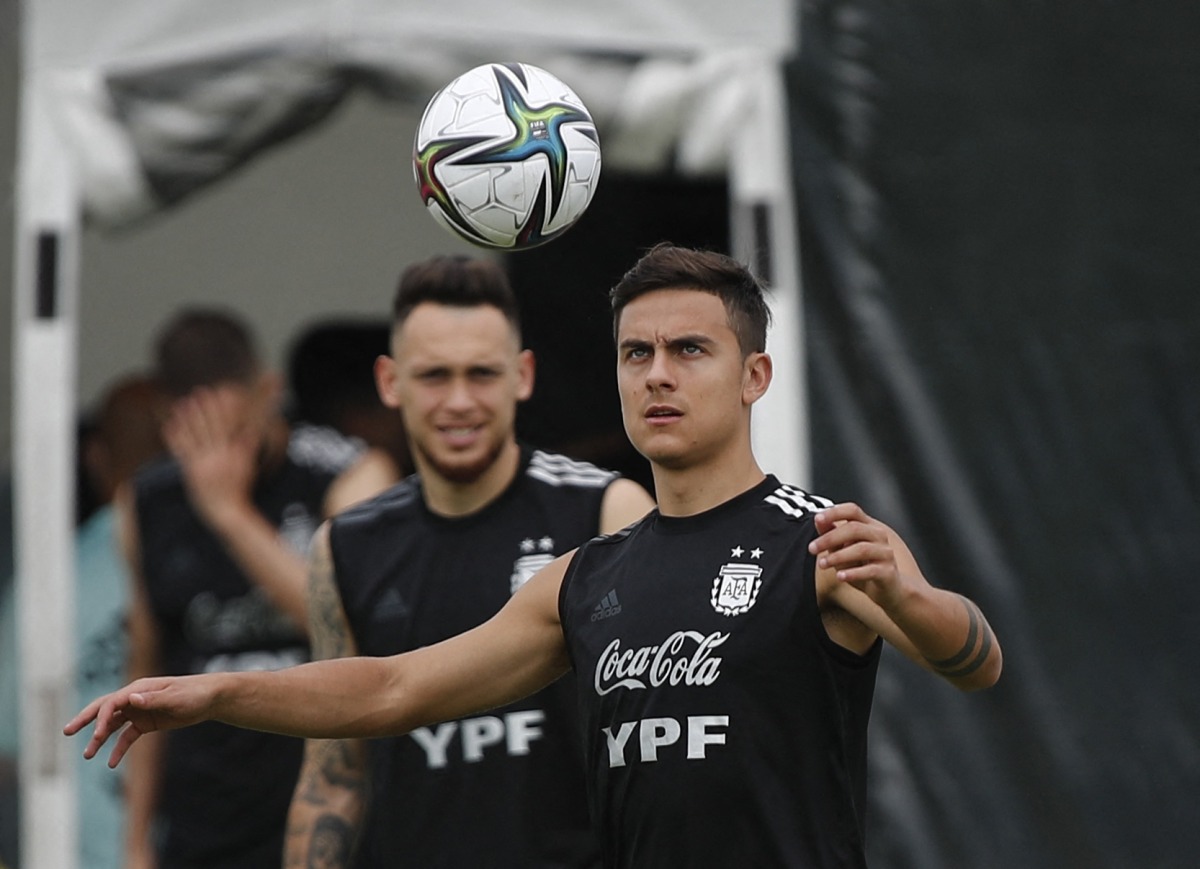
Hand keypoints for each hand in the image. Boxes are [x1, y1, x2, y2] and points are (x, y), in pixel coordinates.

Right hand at [63, 675, 213, 768]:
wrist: (210, 698)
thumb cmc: (193, 693)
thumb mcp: (174, 697)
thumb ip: (152, 699)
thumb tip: (130, 697)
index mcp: (138, 688)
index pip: (112, 703)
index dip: (102, 718)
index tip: (97, 735)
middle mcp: (135, 698)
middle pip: (104, 709)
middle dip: (85, 720)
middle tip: (66, 731)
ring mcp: (140, 711)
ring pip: (113, 725)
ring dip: (100, 739)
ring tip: (87, 756)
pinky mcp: (147, 723)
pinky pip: (127, 737)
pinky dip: (119, 749)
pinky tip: (111, 763)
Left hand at [164, 387, 257, 530]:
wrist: (227, 512)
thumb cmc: (239, 490)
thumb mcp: (248, 467)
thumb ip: (248, 447)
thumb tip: (251, 429)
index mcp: (235, 453)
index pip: (230, 425)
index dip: (224, 409)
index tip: (220, 394)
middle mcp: (220, 456)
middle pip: (212, 427)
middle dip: (206, 408)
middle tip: (200, 391)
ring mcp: (204, 463)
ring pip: (195, 435)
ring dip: (188, 418)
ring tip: (183, 403)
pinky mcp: (191, 471)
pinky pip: (181, 451)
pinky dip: (175, 437)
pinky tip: (170, 424)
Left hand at [808, 502, 905, 607]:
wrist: (888, 590)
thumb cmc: (863, 567)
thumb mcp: (842, 550)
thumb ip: (831, 535)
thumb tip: (818, 519)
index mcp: (868, 526)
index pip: (853, 510)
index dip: (835, 512)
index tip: (817, 518)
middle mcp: (879, 536)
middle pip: (854, 528)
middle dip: (830, 538)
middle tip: (812, 548)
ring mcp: (885, 553)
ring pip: (861, 549)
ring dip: (838, 556)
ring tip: (822, 564)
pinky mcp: (888, 572)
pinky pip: (870, 570)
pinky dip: (853, 573)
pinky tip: (840, 576)